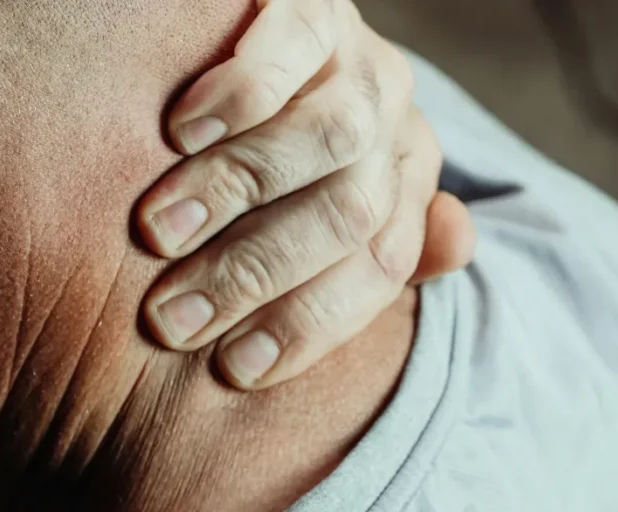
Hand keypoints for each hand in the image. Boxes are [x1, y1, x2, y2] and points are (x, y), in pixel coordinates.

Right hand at [139, 0, 474, 389]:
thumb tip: (458, 246)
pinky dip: (239, 94)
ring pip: (331, 139)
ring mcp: (358, 59)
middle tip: (169, 318)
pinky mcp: (311, 3)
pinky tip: (179, 131)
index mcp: (401, 182)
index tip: (232, 369)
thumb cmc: (270, 142)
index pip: (378, 268)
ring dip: (236, 192)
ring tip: (158, 232)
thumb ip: (374, 239)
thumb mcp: (323, 196)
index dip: (307, 326)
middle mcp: (394, 123)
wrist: (248, 32)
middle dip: (254, 275)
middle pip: (350, 214)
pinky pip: (292, 48)